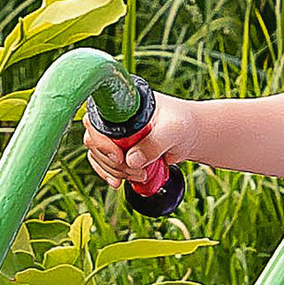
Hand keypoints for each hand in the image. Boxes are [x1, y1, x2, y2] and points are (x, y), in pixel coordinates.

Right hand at [84, 92, 199, 189]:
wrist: (189, 135)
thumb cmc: (182, 124)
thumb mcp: (173, 131)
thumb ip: (154, 143)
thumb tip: (131, 160)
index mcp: (123, 102)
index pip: (97, 117)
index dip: (102, 140)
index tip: (119, 157)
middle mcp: (113, 116)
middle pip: (94, 139)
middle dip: (113, 161)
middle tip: (137, 171)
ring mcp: (113, 133)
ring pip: (97, 154)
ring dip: (114, 171)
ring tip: (140, 176)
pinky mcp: (116, 148)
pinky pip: (102, 162)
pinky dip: (109, 174)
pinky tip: (119, 182)